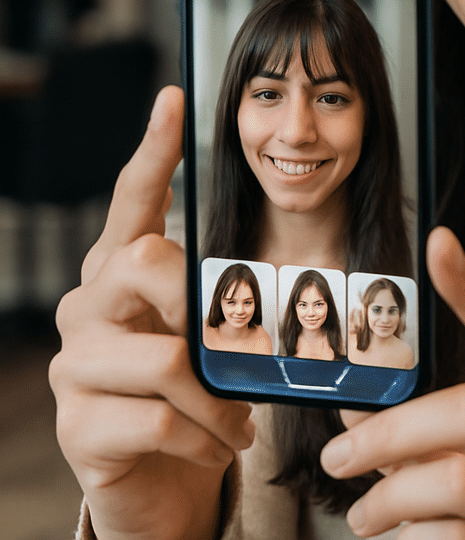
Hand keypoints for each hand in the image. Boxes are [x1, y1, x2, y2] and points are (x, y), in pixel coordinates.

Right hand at [49, 86, 254, 539]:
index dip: (154, 150)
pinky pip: (161, 421)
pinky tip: (217, 447)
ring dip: (222, 399)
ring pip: (167, 360)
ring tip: (240, 422)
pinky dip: (207, 437)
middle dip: (205, 306)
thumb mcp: (212, 342)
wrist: (160, 484)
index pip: (133, 200)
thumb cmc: (194, 398)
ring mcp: (74, 366)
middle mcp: (86, 306)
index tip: (174, 99)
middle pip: (148, 264)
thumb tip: (273, 286)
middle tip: (239, 354)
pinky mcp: (76, 426)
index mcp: (122, 273)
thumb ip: (224, 304)